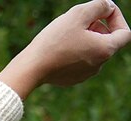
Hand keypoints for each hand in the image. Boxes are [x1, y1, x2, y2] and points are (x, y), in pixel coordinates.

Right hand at [0, 0, 130, 99]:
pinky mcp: (73, 79)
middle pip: (108, 41)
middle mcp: (99, 66)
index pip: (125, 33)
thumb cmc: (55, 40)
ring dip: (86, 38)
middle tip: (80, 20)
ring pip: (93, 51)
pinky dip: (76, 50)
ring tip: (68, 33)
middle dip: (98, 26)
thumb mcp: (79, 13)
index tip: (102, 11)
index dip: (117, 17)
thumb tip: (108, 7)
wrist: (33, 68)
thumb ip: (100, 5)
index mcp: (105, 50)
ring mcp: (86, 75)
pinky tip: (60, 47)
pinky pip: (80, 61)